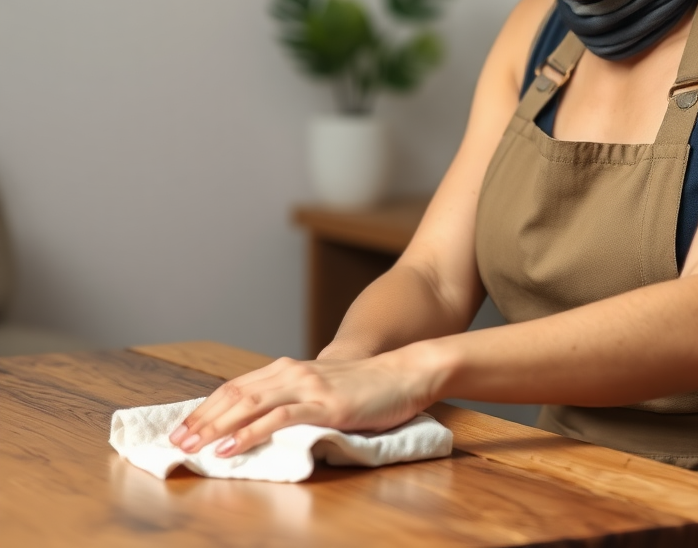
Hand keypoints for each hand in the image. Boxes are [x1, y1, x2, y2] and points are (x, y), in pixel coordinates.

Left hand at [167, 343, 446, 457]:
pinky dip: (249, 433)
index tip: (182, 427)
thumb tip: (264, 425)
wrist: (404, 373)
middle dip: (200, 419)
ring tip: (190, 447)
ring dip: (214, 427)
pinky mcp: (323, 404)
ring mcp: (307, 386)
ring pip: (249, 404)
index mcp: (289, 369)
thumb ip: (295, 401)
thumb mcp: (324, 391)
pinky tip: (230, 449)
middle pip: (234, 394)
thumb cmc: (367, 388)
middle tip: (173, 442)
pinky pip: (278, 419)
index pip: (236, 387)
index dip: (206, 407)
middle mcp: (292, 372)